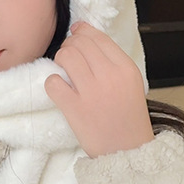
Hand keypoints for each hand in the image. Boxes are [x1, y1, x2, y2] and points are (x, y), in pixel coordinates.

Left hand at [45, 22, 153, 157]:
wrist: (128, 151)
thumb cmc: (127, 117)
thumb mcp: (130, 82)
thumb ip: (111, 60)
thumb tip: (83, 33)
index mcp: (126, 68)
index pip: (98, 37)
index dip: (82, 32)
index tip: (76, 35)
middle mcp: (109, 76)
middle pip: (79, 43)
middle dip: (69, 46)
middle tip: (69, 57)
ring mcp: (91, 92)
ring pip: (66, 56)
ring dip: (60, 60)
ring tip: (64, 71)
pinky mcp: (74, 108)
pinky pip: (53, 82)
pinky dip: (52, 83)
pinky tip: (60, 90)